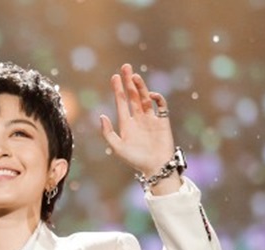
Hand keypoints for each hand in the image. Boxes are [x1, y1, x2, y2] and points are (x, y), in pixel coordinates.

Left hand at [100, 64, 179, 190]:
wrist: (156, 167)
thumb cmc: (135, 160)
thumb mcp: (117, 148)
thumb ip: (108, 133)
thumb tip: (101, 116)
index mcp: (126, 124)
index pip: (121, 102)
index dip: (118, 89)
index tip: (114, 77)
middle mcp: (138, 119)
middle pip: (133, 96)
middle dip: (128, 82)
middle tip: (125, 67)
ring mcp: (151, 119)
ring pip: (145, 98)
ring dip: (140, 86)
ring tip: (134, 76)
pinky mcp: (163, 121)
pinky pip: (160, 105)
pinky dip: (157, 98)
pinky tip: (151, 95)